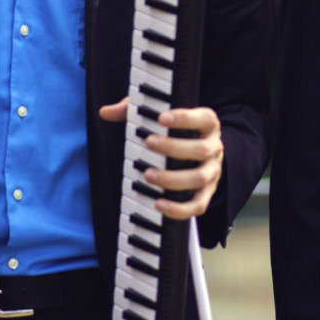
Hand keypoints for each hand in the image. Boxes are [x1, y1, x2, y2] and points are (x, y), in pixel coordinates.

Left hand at [99, 97, 223, 219]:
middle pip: (201, 149)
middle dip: (174, 147)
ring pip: (199, 178)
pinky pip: (198, 205)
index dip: (185, 117)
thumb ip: (134, 111)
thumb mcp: (159, 114)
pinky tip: (159, 204)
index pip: (204, 118)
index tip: (161, 117)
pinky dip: (180, 208)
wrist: (199, 152)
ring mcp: (212, 172)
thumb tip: (106, 112)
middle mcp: (214, 148)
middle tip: (149, 143)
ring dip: (173, 178)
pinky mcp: (206, 193)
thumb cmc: (177, 130)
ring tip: (148, 175)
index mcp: (208, 125)